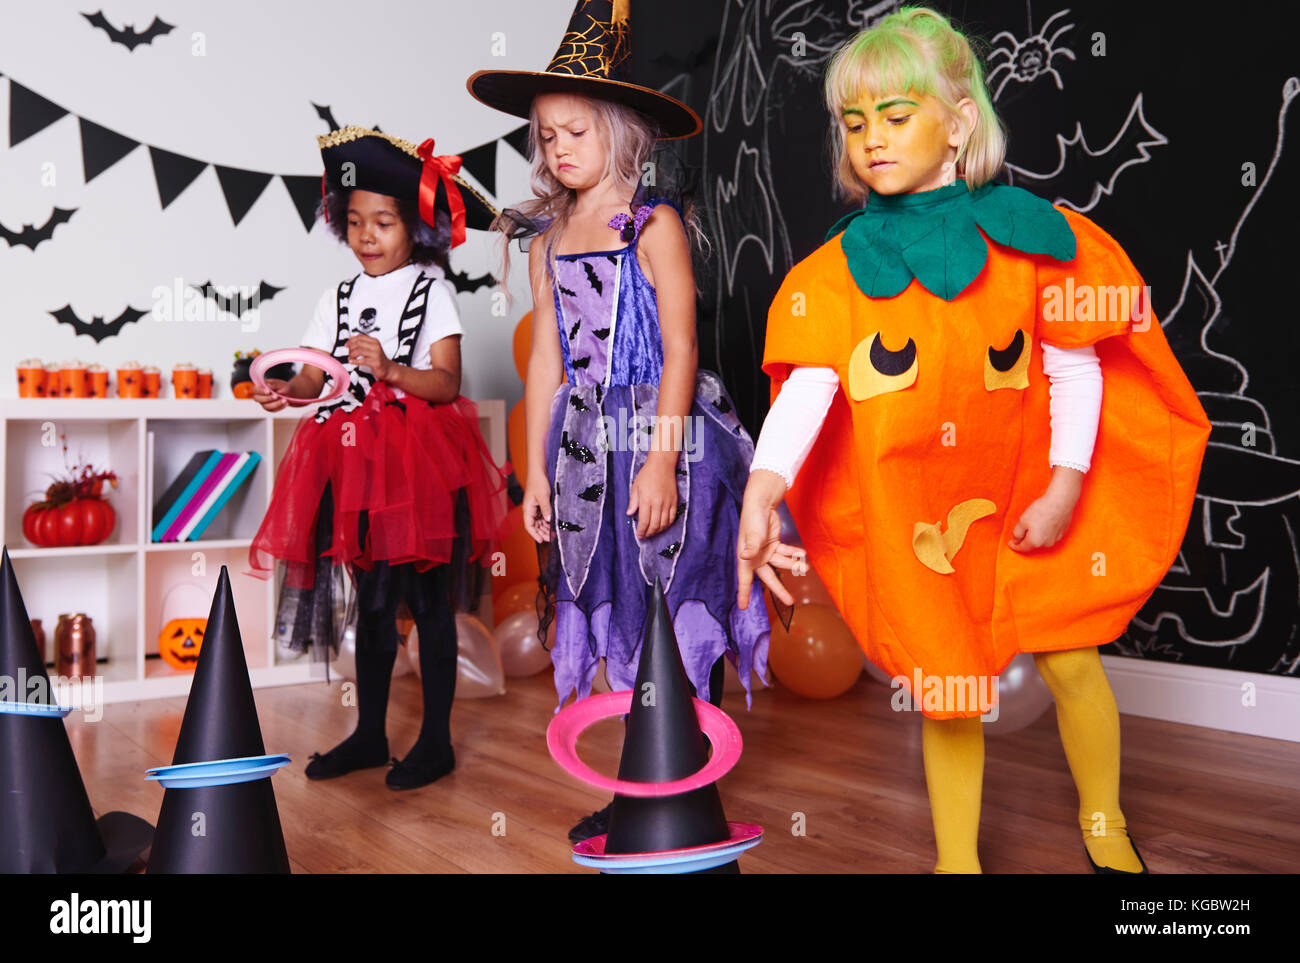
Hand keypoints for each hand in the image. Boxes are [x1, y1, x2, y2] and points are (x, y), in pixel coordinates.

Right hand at [252, 377, 288, 411]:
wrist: (287, 392)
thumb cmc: (279, 386)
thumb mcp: (277, 383)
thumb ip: (273, 385)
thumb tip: (268, 386)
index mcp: (258, 388)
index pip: (256, 390)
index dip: (261, 391)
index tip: (268, 391)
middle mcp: (259, 397)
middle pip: (259, 400)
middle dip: (268, 398)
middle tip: (276, 396)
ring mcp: (263, 404)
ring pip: (266, 406)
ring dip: (276, 404)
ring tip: (284, 400)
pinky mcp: (270, 409)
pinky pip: (273, 410)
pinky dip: (280, 407)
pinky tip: (286, 403)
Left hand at [347, 334, 391, 380]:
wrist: (387, 368)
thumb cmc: (378, 359)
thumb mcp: (371, 348)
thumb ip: (363, 342)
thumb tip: (351, 337)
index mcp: (374, 341)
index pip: (360, 337)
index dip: (351, 340)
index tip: (347, 344)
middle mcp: (376, 346)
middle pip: (359, 343)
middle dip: (350, 348)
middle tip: (348, 352)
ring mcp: (376, 354)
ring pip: (359, 351)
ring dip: (352, 354)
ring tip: (350, 357)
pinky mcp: (375, 362)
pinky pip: (362, 360)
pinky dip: (355, 361)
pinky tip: (352, 362)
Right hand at [521, 475, 552, 543]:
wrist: (538, 472)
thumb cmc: (537, 482)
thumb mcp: (543, 496)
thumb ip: (546, 508)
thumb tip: (548, 519)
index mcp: (527, 509)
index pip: (529, 526)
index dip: (535, 534)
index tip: (542, 540)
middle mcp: (530, 510)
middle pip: (534, 526)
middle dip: (542, 532)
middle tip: (551, 538)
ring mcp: (535, 508)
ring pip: (539, 522)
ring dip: (545, 528)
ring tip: (553, 533)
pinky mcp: (539, 505)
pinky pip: (542, 516)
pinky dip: (547, 521)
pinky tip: (552, 524)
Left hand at [627, 456, 678, 538]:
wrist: (662, 465)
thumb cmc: (647, 474)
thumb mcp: (636, 487)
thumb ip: (633, 502)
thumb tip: (629, 514)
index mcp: (646, 500)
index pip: (644, 521)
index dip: (641, 531)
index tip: (639, 535)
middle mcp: (658, 503)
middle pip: (654, 525)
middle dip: (649, 533)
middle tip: (644, 536)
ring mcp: (667, 503)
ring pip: (664, 524)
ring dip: (658, 531)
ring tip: (652, 532)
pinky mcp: (674, 501)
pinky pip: (672, 518)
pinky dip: (667, 524)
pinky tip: (662, 526)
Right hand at [736, 492, 799, 609]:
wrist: (762, 502)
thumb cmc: (753, 518)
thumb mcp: (752, 533)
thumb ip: (751, 546)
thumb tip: (744, 556)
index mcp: (746, 557)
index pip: (744, 579)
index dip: (743, 593)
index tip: (742, 607)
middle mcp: (756, 557)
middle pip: (768, 577)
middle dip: (779, 589)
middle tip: (790, 601)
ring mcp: (766, 551)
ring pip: (781, 564)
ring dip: (793, 565)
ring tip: (805, 567)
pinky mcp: (774, 544)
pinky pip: (785, 553)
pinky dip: (793, 554)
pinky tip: (802, 554)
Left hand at [1009, 478, 1081, 551]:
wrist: (1060, 502)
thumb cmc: (1041, 510)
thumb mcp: (1022, 521)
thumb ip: (1017, 533)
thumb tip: (1016, 540)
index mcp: (1035, 542)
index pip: (1022, 548)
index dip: (1015, 546)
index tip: (1010, 544)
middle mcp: (1046, 544)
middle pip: (1033, 544)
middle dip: (1026, 538)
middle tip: (1022, 528)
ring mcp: (1056, 538)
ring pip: (1042, 539)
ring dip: (1037, 534)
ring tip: (1035, 522)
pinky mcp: (1062, 532)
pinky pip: (1050, 534)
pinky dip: (1046, 530)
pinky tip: (1044, 521)